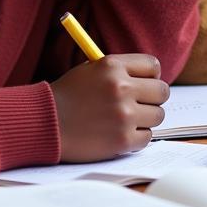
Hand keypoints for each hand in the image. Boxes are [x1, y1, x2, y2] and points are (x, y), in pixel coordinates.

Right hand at [51, 54, 167, 161]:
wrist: (44, 124)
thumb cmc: (68, 96)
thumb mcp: (90, 71)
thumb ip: (120, 71)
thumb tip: (150, 78)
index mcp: (112, 65)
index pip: (153, 66)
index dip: (151, 76)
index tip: (146, 83)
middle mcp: (121, 87)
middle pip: (162, 91)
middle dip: (153, 98)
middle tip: (140, 104)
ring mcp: (123, 115)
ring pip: (158, 115)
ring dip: (145, 119)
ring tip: (125, 120)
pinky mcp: (123, 140)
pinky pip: (147, 137)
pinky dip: (136, 138)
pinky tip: (119, 134)